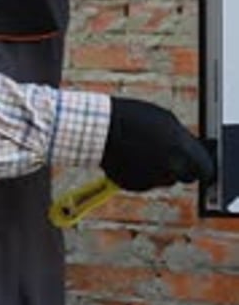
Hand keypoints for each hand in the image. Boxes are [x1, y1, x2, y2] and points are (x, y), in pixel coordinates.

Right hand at [100, 97, 214, 191]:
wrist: (100, 129)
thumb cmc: (133, 118)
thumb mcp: (165, 120)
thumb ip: (183, 140)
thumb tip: (192, 152)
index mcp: (182, 150)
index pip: (205, 169)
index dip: (203, 166)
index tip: (200, 164)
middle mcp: (170, 168)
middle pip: (185, 176)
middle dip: (181, 167)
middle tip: (170, 153)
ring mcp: (152, 180)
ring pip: (165, 179)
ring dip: (160, 169)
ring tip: (144, 149)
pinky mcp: (136, 186)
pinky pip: (146, 181)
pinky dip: (142, 172)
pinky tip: (132, 155)